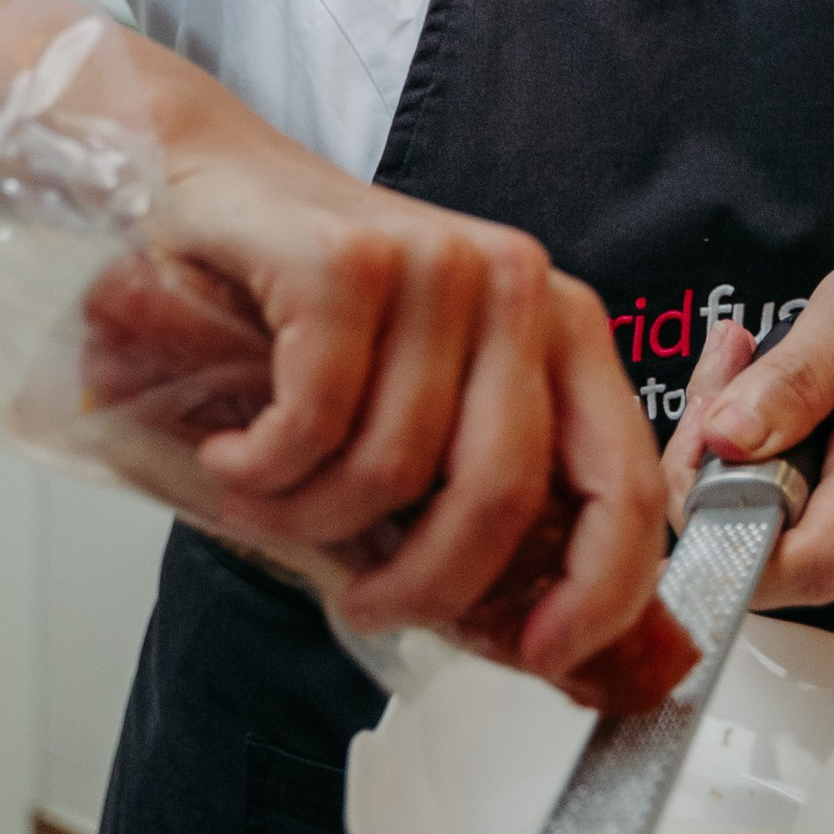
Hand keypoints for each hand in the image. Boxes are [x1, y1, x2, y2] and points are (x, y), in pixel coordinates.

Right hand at [146, 116, 663, 682]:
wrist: (209, 178)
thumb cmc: (314, 306)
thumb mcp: (422, 396)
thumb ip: (478, 491)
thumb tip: (542, 645)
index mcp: (563, 326)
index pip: (624, 481)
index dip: (597, 591)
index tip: (538, 655)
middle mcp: (516, 284)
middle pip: (500, 493)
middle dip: (423, 585)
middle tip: (364, 606)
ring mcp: (434, 263)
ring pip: (392, 469)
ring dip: (308, 521)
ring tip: (266, 501)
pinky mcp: (344, 259)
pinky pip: (313, 423)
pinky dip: (260, 468)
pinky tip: (234, 454)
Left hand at [662, 238, 833, 608]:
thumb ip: (794, 377)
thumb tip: (725, 437)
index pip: (802, 564)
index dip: (724, 537)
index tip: (693, 463)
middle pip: (755, 545)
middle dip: (704, 463)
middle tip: (723, 369)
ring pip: (752, 527)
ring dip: (720, 451)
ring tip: (745, 364)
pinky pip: (771, 512)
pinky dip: (746, 456)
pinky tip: (761, 395)